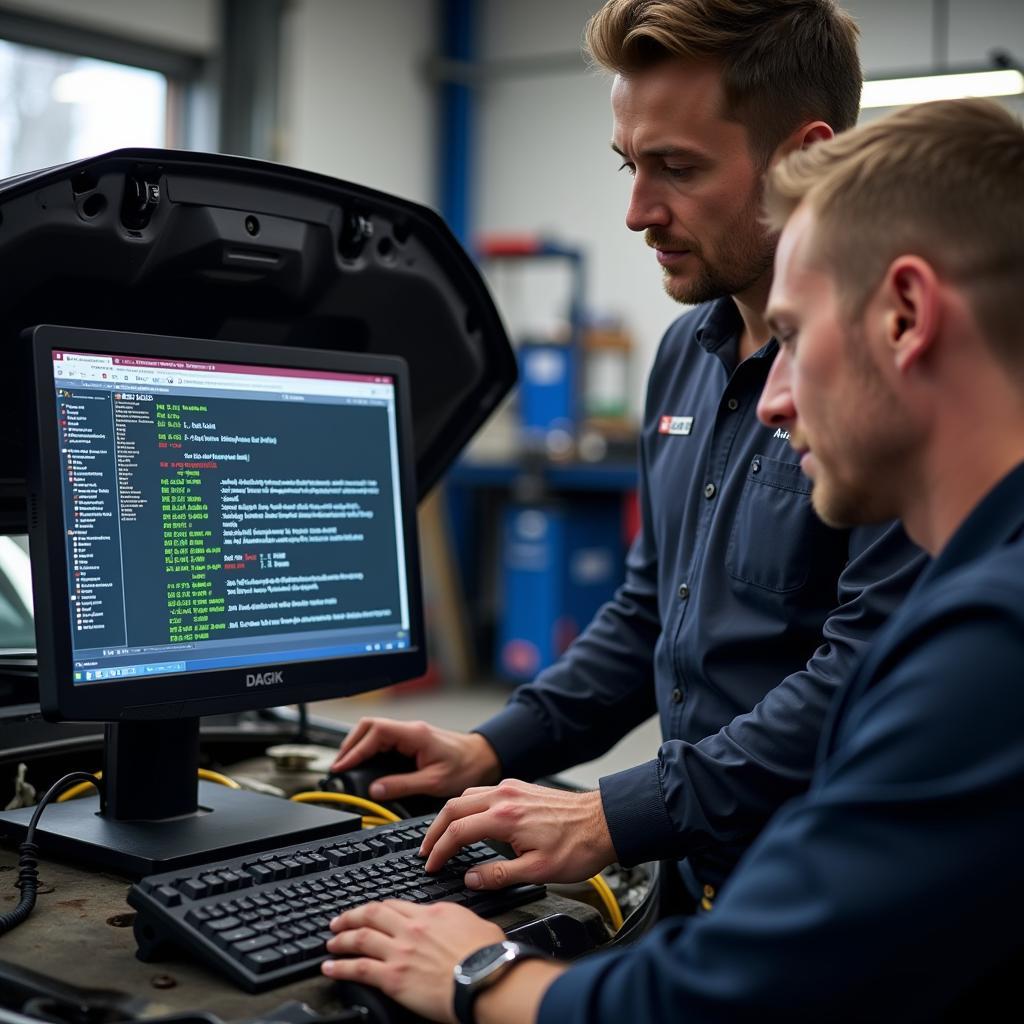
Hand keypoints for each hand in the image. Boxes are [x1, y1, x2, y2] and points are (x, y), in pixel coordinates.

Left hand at [323, 899, 503, 1021]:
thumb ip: (455, 920)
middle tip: (339, 920)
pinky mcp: (393, 977)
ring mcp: (400, 952)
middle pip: (372, 915)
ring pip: (360, 938)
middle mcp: (411, 928)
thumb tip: (453, 923)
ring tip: (331, 942)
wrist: (485, 977)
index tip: (371, 912)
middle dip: (351, 916)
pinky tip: (330, 968)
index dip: (379, 908)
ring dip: (341, 939)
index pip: (396, 905)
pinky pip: (358, 968)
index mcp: (431, 914)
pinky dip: (340, 967)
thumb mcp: (474, 923)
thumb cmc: (487, 956)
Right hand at [330, 718, 500, 801]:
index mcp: (414, 734)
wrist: (484, 758)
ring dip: (358, 746)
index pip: (374, 733)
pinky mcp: (411, 740)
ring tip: (346, 766)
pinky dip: (369, 749)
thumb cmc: (466, 767)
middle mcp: (410, 730)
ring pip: (374, 731)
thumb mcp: (433, 782)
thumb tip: (375, 790)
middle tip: (338, 766)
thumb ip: (402, 785)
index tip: (342, 766)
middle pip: (369, 726)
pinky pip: (383, 740)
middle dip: (350, 745)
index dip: (355, 749)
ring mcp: (410, 733)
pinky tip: (364, 764)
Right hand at [421, 779, 616, 886]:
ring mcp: (512, 788)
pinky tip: (468, 817)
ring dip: (448, 815)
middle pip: (453, 807)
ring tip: (441, 835)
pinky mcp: (520, 786)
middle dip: (434, 830)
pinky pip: (482, 790)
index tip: (431, 864)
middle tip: (426, 850)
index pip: (457, 831)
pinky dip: (466, 804)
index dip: (439, 850)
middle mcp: (504, 796)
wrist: (605, 822)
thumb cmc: (577, 847)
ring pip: (466, 795)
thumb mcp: (537, 871)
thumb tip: (470, 878)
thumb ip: (498, 875)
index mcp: (505, 817)